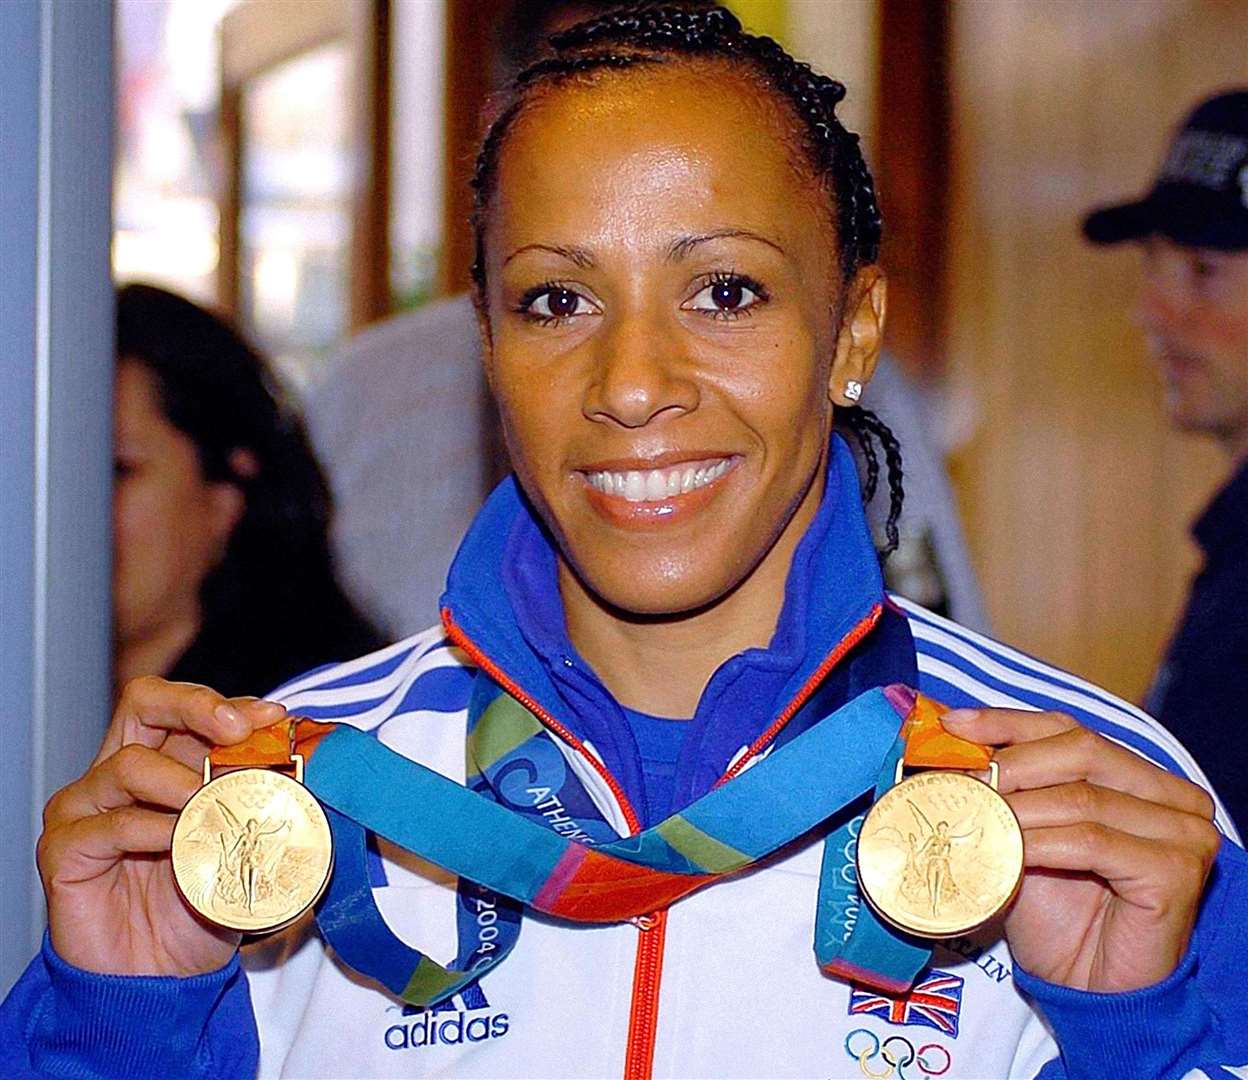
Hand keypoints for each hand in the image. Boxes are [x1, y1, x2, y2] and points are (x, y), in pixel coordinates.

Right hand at [38, 676, 286, 976]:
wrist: (160, 978)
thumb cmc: (203, 903)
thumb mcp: (248, 841)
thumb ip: (268, 799)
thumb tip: (317, 761)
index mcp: (163, 760)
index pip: (183, 705)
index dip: (227, 703)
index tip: (271, 717)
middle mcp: (118, 773)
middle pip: (145, 704)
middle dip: (197, 707)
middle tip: (236, 731)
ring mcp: (86, 807)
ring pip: (129, 764)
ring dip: (181, 781)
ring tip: (213, 806)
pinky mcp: (65, 849)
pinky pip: (107, 824)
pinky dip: (150, 830)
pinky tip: (177, 842)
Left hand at [941, 707, 1219, 992]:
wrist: (1086, 986)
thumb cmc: (1055, 910)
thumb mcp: (1025, 831)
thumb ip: (1008, 785)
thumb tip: (949, 735)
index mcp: (1143, 776)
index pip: (1068, 729)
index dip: (1007, 722)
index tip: (952, 724)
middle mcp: (1174, 797)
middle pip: (1079, 750)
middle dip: (1009, 763)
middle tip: (959, 780)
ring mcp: (1183, 832)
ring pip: (1080, 797)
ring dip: (1016, 806)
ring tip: (970, 814)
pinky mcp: (1175, 871)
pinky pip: (1090, 841)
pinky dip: (1038, 842)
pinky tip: (1005, 850)